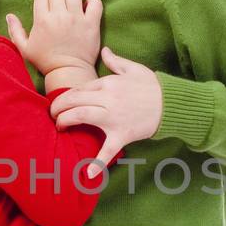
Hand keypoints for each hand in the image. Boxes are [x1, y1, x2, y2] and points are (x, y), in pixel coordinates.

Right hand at [5, 0, 102, 80]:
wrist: (68, 73)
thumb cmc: (45, 62)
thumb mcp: (24, 49)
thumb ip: (15, 31)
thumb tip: (9, 15)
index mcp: (42, 19)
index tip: (46, 0)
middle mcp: (59, 16)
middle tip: (59, 2)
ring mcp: (76, 18)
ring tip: (72, 4)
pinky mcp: (91, 24)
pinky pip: (95, 2)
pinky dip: (92, 1)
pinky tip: (87, 7)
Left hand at [47, 45, 163, 165]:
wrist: (173, 104)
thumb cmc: (154, 86)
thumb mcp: (134, 69)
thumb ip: (116, 61)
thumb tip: (105, 50)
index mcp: (108, 83)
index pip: (79, 89)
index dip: (65, 96)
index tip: (59, 103)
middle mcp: (108, 99)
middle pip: (74, 100)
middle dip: (58, 107)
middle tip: (52, 114)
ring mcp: (113, 117)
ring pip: (81, 115)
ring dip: (65, 121)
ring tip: (59, 126)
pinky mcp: (122, 134)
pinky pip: (108, 149)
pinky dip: (98, 163)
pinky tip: (88, 175)